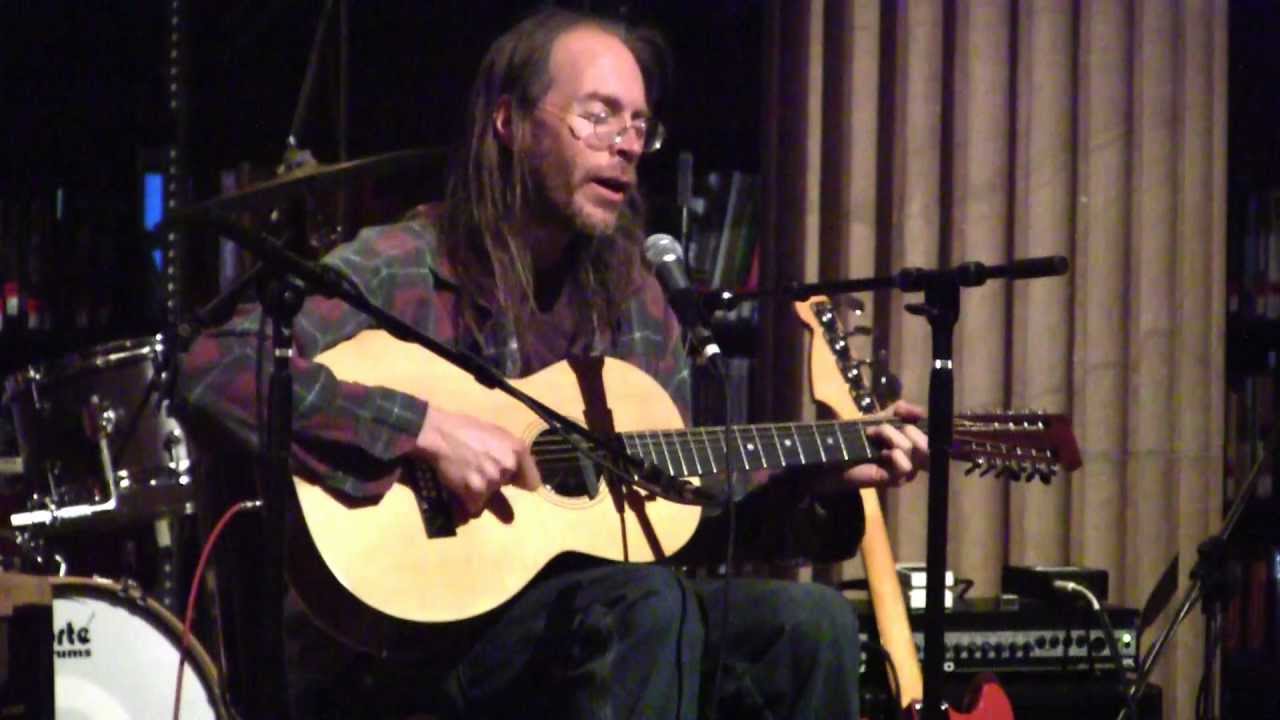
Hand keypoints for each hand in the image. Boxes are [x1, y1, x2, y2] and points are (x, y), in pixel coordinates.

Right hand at [414, 407, 541, 519]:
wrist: (438, 434)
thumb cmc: (465, 429)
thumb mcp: (497, 433)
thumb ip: (512, 452)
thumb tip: (522, 476)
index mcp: (517, 450)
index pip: (532, 483)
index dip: (522, 482)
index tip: (515, 483)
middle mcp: (508, 467)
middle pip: (507, 488)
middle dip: (496, 483)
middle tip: (479, 470)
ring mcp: (491, 482)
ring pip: (490, 500)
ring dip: (480, 494)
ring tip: (465, 477)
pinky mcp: (474, 495)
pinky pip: (476, 509)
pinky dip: (467, 503)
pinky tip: (459, 488)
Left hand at [841, 400, 928, 487]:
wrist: (840, 449)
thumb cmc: (863, 434)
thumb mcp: (883, 416)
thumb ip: (902, 410)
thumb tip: (921, 412)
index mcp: (917, 443)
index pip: (937, 437)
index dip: (934, 429)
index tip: (921, 418)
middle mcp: (917, 459)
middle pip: (927, 442)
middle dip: (905, 429)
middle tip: (882, 427)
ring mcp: (908, 472)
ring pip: (912, 450)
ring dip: (890, 437)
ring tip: (873, 436)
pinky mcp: (895, 480)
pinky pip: (905, 467)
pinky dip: (893, 455)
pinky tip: (881, 454)